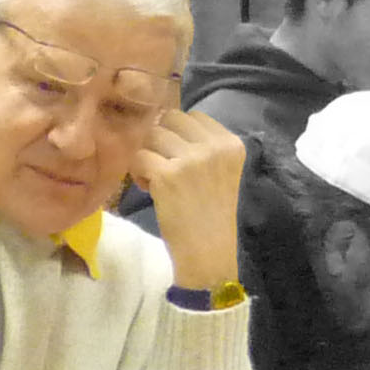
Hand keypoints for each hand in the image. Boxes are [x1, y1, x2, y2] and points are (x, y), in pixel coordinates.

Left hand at [129, 109, 245, 286]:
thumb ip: (202, 147)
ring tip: (156, 180)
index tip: (179, 159)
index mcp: (231, 144)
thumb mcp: (221, 173)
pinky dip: (138, 173)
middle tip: (163, 168)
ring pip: (152, 136)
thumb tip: (163, 122)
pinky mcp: (168, 175)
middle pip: (171, 119)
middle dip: (161, 141)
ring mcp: (191, 160)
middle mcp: (214, 147)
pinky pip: (139, 158)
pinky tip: (149, 189)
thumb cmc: (211, 216)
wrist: (208, 254)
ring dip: (148, 156)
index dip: (178, 134)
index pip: (194, 116)